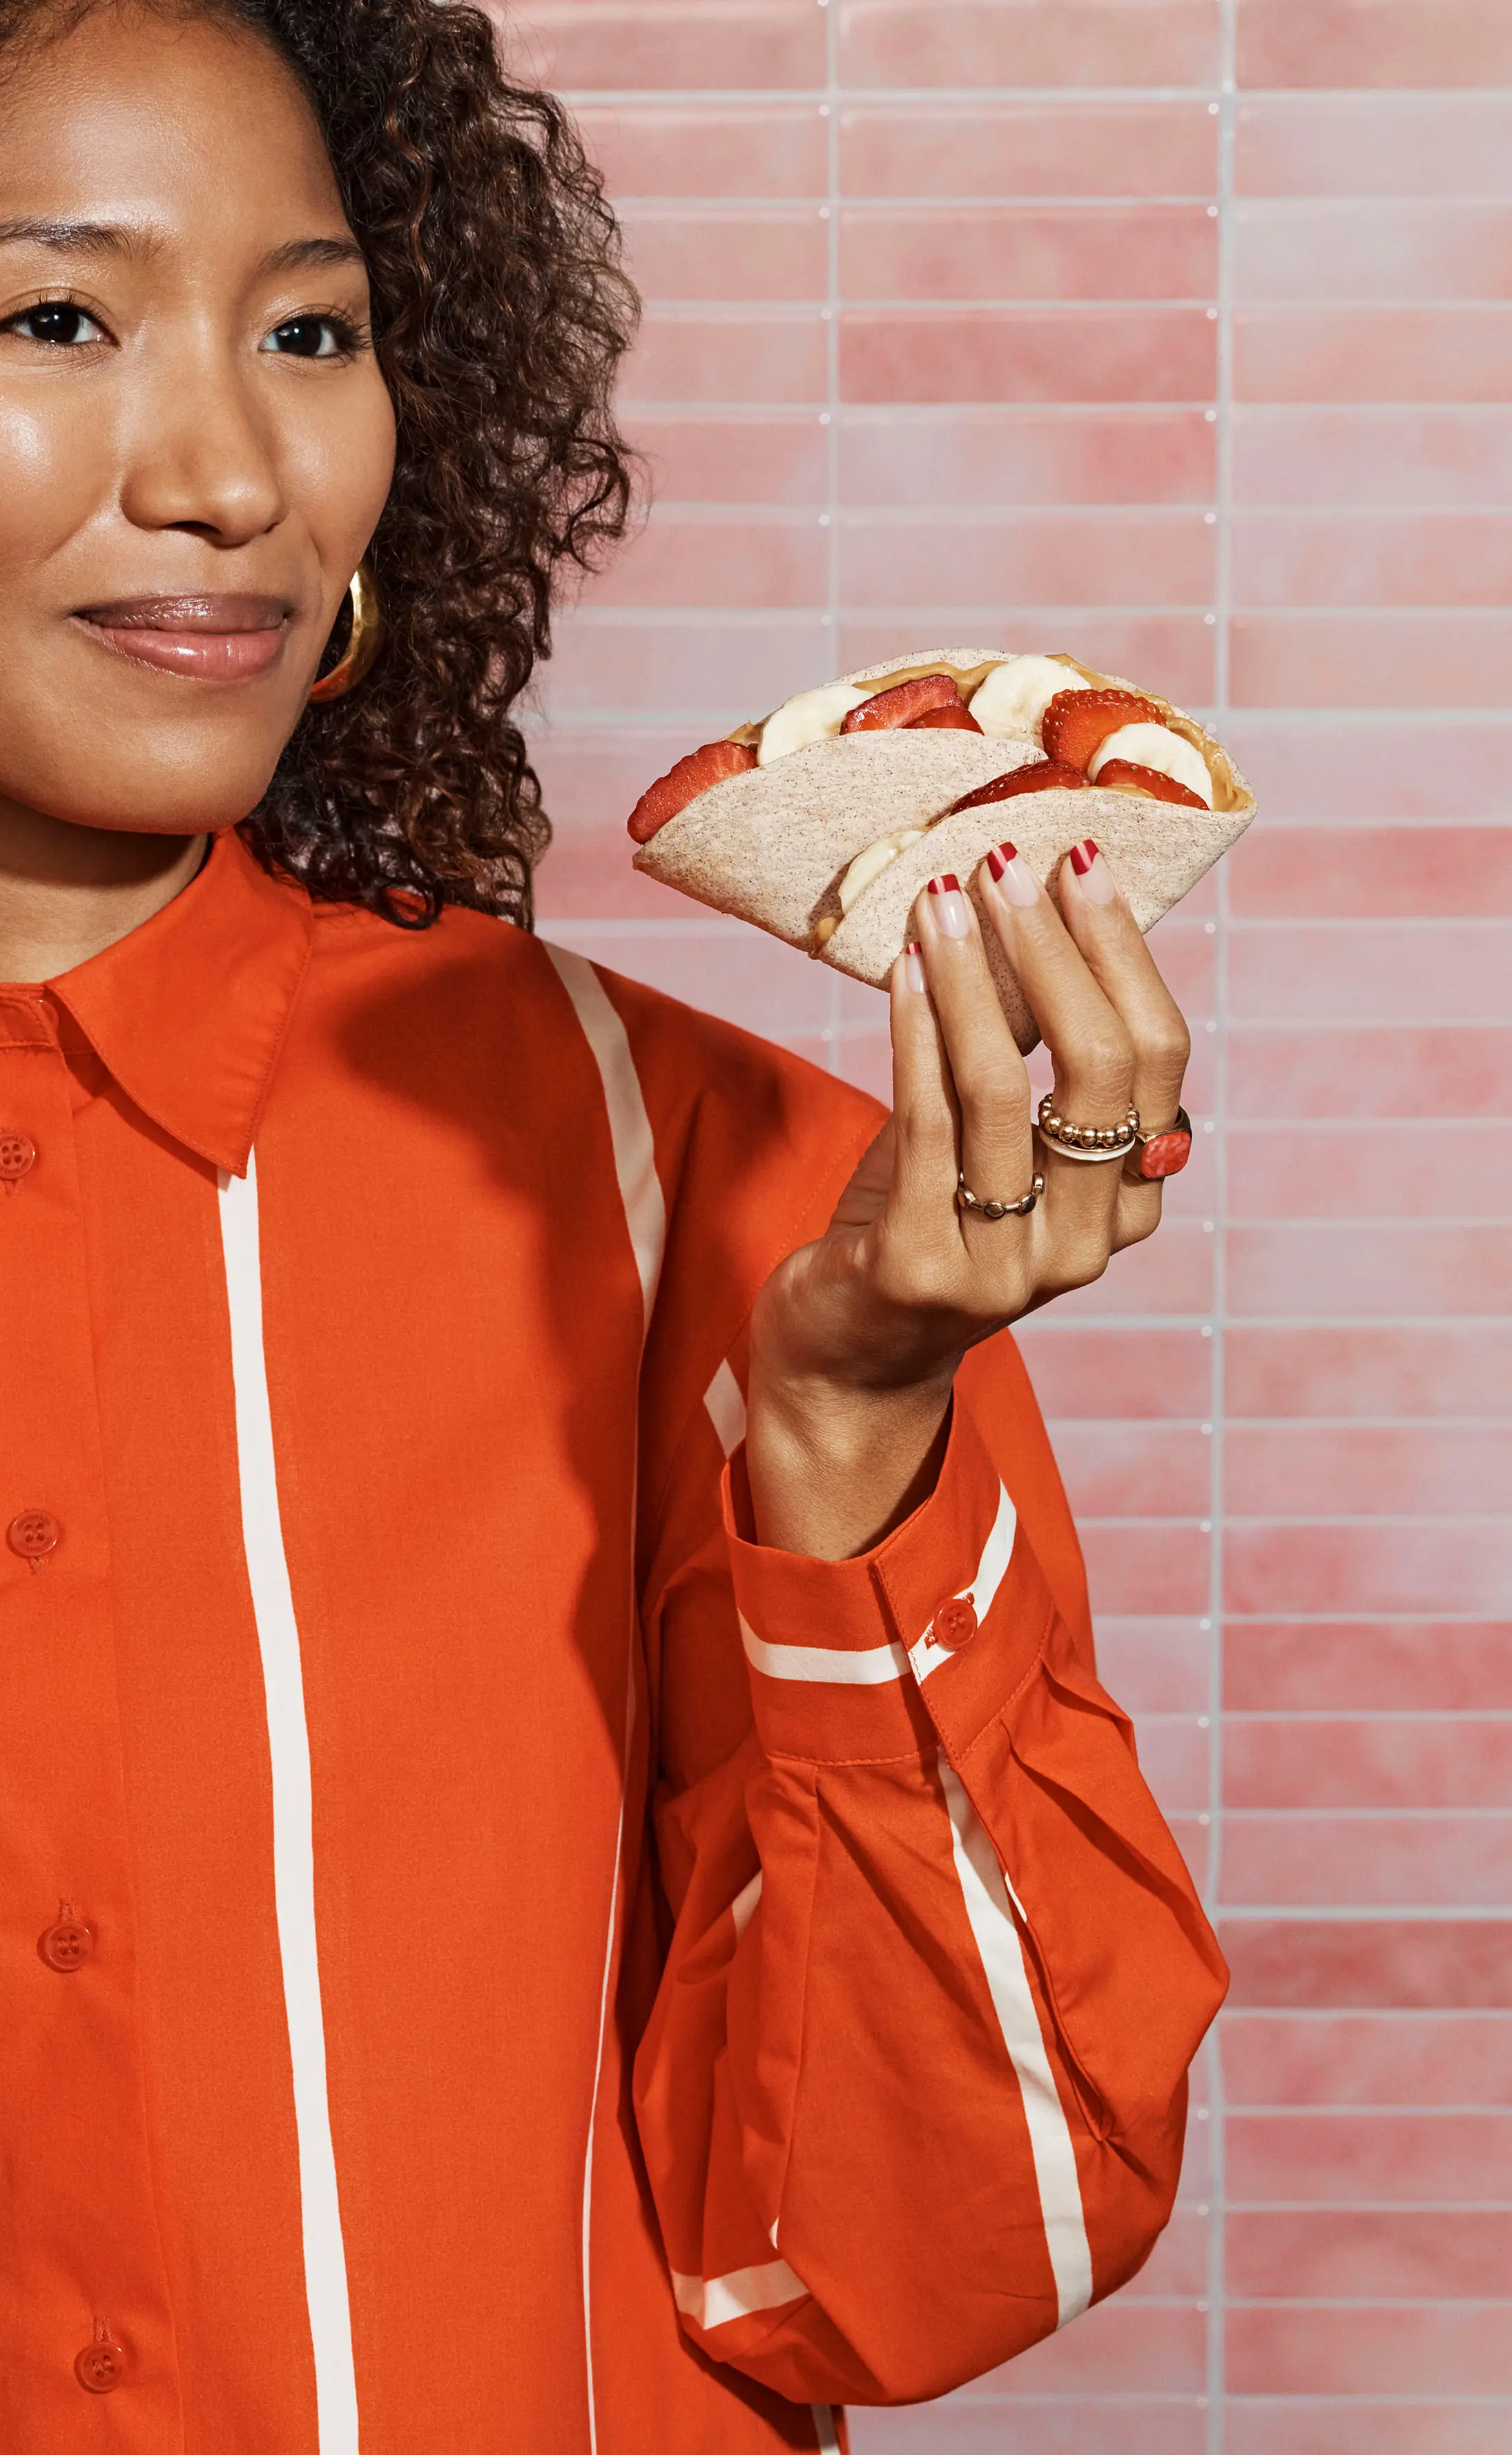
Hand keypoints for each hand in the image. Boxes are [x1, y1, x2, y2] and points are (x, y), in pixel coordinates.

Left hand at [745, 838, 1190, 1558]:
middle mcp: (1085, 1244)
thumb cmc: (923, 1224)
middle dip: (1057, 950)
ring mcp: (1004, 1266)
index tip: (1077, 864)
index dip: (1122, 955)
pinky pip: (926, 1125)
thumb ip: (1029, 1054)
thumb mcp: (990, 1138)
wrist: (845, 1361)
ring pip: (1006, 1091)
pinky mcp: (920, 1270)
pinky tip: (906, 970)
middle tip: (1006, 864)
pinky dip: (918, 1034)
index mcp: (1127, 1205)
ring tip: (941, 898)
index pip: (1157, 1060)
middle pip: (1101, 1070)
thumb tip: (1039, 909)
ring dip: (976, 977)